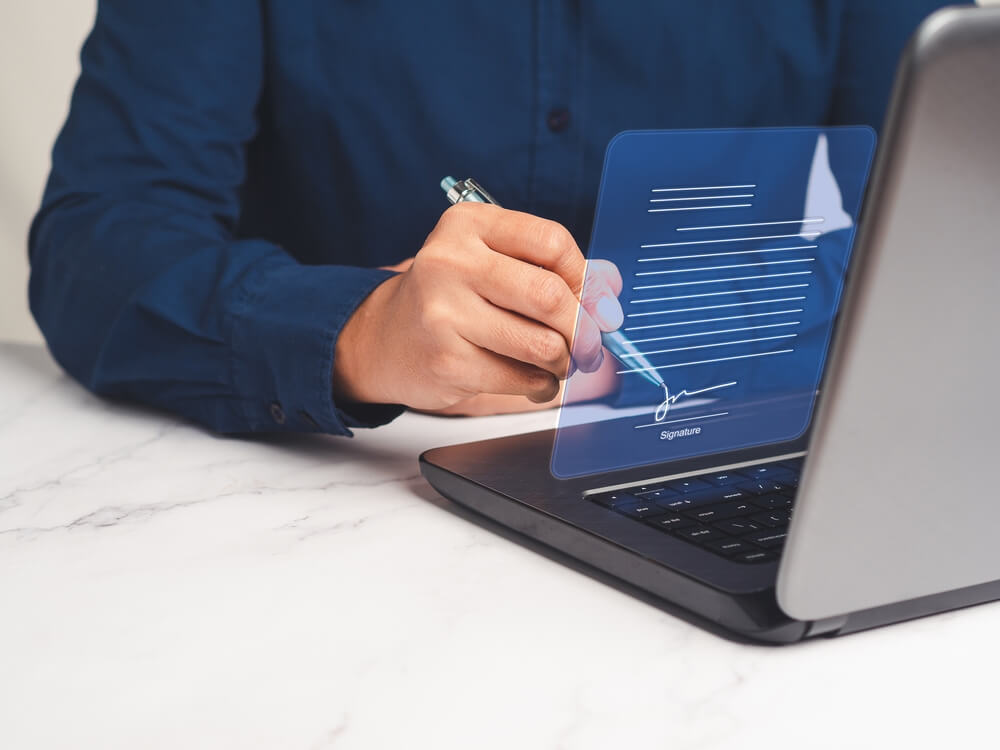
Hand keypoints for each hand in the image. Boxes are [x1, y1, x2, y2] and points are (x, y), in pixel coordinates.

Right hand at [333, 202, 622, 410]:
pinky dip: (540, 386)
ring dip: (563, 362)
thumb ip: (553, 270)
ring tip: (557, 363)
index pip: (552, 242)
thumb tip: (611, 294)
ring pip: (541, 344)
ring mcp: (444, 311)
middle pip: (550, 296)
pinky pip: (521, 379)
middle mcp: (451, 260)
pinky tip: (532, 380)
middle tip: (590, 346)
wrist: (385, 338)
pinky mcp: (446, 360)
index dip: (585, 278)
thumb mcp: (494, 264)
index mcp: (468, 224)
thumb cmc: (452, 298)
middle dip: (583, 329)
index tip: (594, 302)